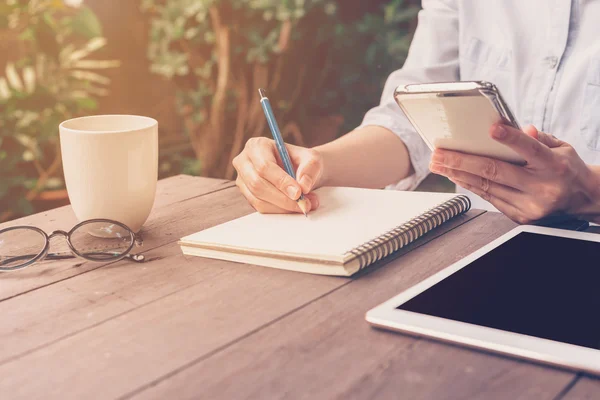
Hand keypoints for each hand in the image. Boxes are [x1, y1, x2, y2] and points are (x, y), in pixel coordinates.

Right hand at [232, 137, 322, 213]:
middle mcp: (244, 162)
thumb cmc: (302, 161)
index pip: (264, 166)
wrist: (299, 170)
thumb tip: (303, 186)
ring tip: (305, 205)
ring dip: (283, 207)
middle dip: (282, 198)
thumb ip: (310, 169)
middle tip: (303, 203)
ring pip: (258, 199)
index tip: (298, 193)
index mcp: (257, 146)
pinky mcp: (247, 195)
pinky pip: (260, 208)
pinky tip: (294, 207)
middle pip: (257, 184)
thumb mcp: (312, 158)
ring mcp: (243, 180)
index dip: (281, 181)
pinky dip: (279, 211)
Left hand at [429, 123, 599, 223]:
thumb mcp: (561, 147)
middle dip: (462, 161)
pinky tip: (456, 176)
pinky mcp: (520, 216)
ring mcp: (530, 205)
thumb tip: (521, 129)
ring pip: (487, 186)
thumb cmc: (566, 168)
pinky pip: (489, 197)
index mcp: (554, 166)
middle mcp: (541, 188)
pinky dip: (471, 185)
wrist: (582, 199)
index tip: (493, 128)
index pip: (530, 149)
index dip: (511, 139)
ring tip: (439, 164)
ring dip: (458, 174)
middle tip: (439, 153)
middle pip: (496, 171)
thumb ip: (539, 139)